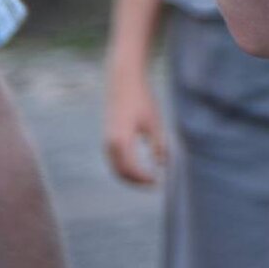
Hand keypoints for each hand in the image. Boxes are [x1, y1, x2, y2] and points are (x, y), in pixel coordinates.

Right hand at [103, 67, 166, 185]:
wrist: (123, 82)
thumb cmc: (141, 100)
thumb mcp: (154, 121)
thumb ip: (158, 144)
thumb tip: (162, 164)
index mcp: (121, 141)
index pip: (131, 169)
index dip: (144, 179)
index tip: (159, 183)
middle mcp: (109, 144)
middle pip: (121, 173)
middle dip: (137, 182)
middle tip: (155, 185)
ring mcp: (106, 142)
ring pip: (116, 168)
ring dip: (130, 177)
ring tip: (149, 179)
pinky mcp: (107, 138)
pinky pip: (114, 160)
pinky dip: (125, 168)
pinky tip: (140, 168)